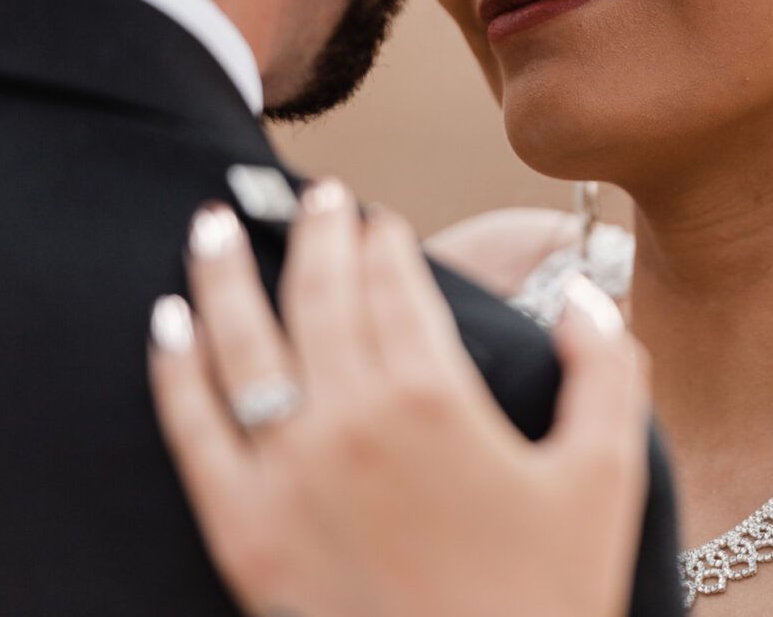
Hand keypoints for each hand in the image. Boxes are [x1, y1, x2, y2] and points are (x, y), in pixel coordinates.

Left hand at [149, 181, 651, 616]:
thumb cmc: (545, 601)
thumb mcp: (605, 480)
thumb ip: (606, 374)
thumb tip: (583, 300)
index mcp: (433, 400)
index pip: (396, 288)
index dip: (386, 244)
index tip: (380, 220)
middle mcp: (347, 423)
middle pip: (317, 298)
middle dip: (315, 235)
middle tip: (317, 197)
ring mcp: (283, 477)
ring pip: (239, 345)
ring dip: (222, 274)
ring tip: (212, 220)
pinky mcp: (241, 533)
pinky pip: (192, 429)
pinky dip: (174, 368)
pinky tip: (165, 322)